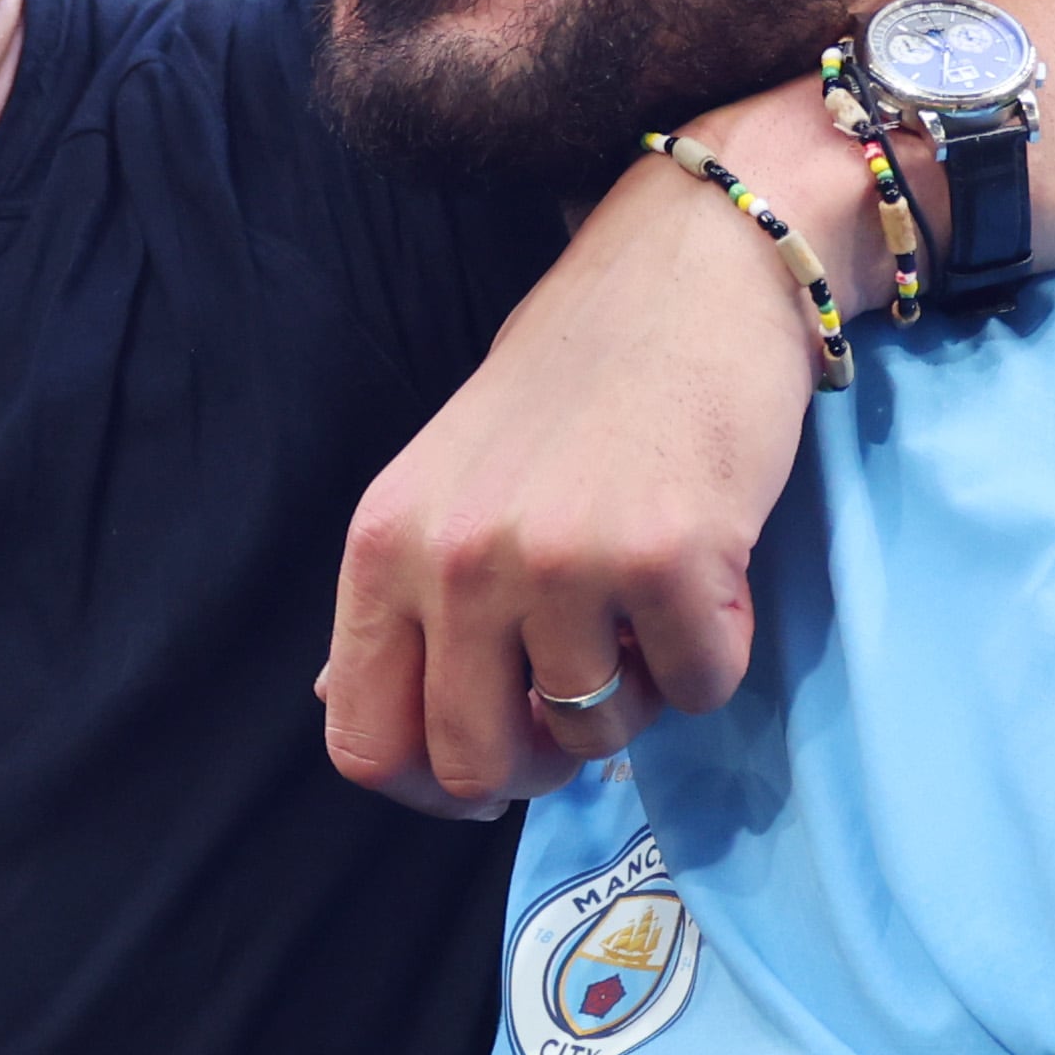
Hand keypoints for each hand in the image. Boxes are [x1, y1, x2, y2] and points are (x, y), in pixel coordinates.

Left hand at [319, 153, 813, 814]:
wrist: (695, 269)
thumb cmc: (577, 382)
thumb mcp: (447, 482)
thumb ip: (398, 601)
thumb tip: (338, 713)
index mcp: (383, 542)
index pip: (363, 742)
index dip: (430, 785)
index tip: (493, 765)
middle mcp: (454, 558)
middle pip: (474, 767)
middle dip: (543, 760)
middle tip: (588, 691)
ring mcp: (558, 560)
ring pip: (597, 735)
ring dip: (641, 690)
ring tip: (649, 594)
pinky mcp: (667, 559)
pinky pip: (700, 690)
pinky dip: (717, 651)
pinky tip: (710, 566)